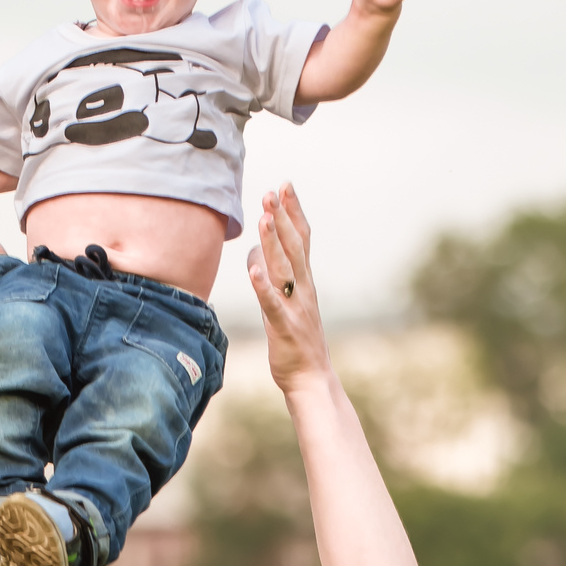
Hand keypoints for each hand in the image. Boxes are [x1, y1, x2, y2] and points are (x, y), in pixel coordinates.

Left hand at [247, 184, 332, 393]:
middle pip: (295, 246)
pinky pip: (272, 304)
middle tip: (274, 190)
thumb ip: (272, 277)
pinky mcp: (283, 327)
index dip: (293, 212)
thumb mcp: (283, 302)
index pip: (302, 239)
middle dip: (284, 217)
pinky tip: (253, 269)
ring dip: (274, 242)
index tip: (285, 186)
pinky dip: (263, 286)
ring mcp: (295, 307)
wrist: (312, 379)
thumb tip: (254, 252)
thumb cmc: (296, 341)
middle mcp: (303, 289)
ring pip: (284, 269)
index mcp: (305, 282)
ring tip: (264, 217)